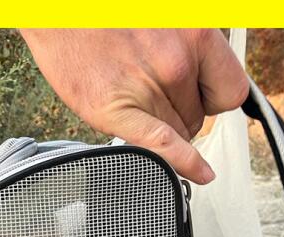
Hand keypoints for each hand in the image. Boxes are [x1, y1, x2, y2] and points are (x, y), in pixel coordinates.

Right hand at [21, 28, 248, 183]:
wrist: (52, 6)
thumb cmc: (104, 11)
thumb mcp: (166, 17)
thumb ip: (189, 48)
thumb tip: (203, 84)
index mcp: (194, 33)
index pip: (230, 91)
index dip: (214, 99)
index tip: (202, 98)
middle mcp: (177, 60)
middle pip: (200, 116)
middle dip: (181, 111)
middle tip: (151, 89)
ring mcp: (149, 86)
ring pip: (179, 132)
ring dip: (162, 124)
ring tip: (132, 94)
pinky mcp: (115, 108)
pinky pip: (162, 145)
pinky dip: (183, 163)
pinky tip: (201, 174)